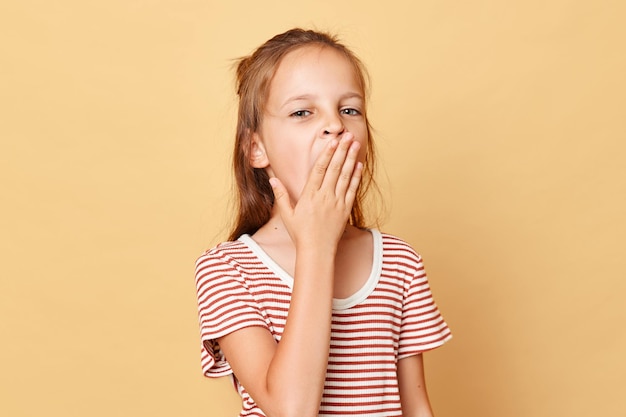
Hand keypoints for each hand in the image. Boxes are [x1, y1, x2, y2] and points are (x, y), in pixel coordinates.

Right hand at [269, 132, 362, 249]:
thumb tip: (273, 180)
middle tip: (347, 135)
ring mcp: (336, 203)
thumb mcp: (287, 215)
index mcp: (309, 196)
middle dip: (342, 150)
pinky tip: (359, 165)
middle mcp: (324, 197)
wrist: (317, 251)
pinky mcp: (345, 210)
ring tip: (355, 144)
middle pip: (335, 169)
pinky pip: (352, 190)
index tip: (332, 141)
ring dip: (351, 159)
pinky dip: (356, 176)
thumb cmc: (300, 234)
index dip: (327, 154)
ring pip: (345, 176)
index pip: (320, 170)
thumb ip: (281, 195)